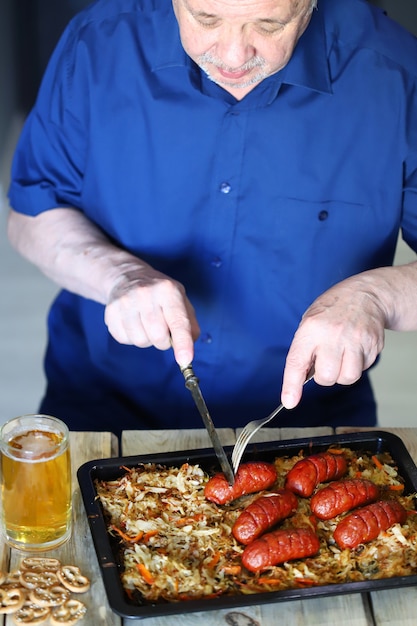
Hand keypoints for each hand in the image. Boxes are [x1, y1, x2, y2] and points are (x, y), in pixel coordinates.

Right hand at [104, 263, 199, 366]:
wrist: (127, 277)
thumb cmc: (160, 293)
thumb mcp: (181, 299)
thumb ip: (190, 324)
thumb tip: (189, 346)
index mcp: (168, 290)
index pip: (178, 322)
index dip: (182, 343)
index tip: (185, 360)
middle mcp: (145, 293)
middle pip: (158, 336)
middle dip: (164, 342)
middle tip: (163, 331)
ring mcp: (125, 302)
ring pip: (140, 341)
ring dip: (147, 340)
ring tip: (146, 324)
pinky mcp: (110, 312)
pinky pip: (124, 340)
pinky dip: (132, 337)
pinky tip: (133, 323)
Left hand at [280, 272, 387, 408]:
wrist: (365, 295)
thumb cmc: (332, 310)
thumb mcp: (309, 323)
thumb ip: (304, 350)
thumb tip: (301, 380)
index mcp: (311, 328)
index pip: (297, 362)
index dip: (292, 385)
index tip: (290, 401)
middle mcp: (333, 334)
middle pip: (326, 377)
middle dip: (325, 376)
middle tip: (326, 361)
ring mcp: (355, 340)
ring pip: (347, 378)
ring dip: (342, 374)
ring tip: (341, 357)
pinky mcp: (372, 345)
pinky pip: (363, 370)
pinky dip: (357, 365)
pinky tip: (354, 350)